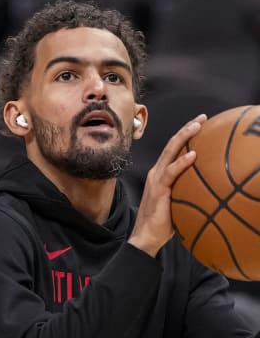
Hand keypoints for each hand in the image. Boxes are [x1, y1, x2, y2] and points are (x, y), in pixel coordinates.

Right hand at [128, 114, 206, 256]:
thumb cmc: (163, 220)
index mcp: (160, 173)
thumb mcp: (177, 200)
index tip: (200, 124)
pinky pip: (171, 173)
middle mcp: (157, 172)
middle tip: (202, 118)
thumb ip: (186, 189)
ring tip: (198, 126)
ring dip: (184, 137)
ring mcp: (156, 179)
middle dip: (187, 129)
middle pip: (172, 144)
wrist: (146, 235)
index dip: (185, 135)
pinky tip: (193, 155)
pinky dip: (182, 163)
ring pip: (170, 152)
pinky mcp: (158, 189)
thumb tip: (207, 186)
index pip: (173, 149)